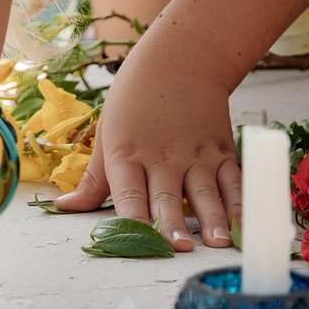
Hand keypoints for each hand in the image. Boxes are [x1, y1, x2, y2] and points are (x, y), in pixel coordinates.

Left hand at [54, 46, 240, 252]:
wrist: (181, 58)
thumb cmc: (135, 95)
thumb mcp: (106, 132)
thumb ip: (93, 179)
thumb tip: (64, 208)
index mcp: (127, 154)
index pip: (129, 195)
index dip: (135, 221)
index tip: (140, 244)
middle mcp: (162, 157)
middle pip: (167, 198)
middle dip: (174, 227)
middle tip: (180, 250)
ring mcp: (195, 154)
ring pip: (205, 193)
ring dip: (213, 220)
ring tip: (218, 244)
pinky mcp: (221, 151)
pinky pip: (232, 182)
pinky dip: (240, 205)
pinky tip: (244, 225)